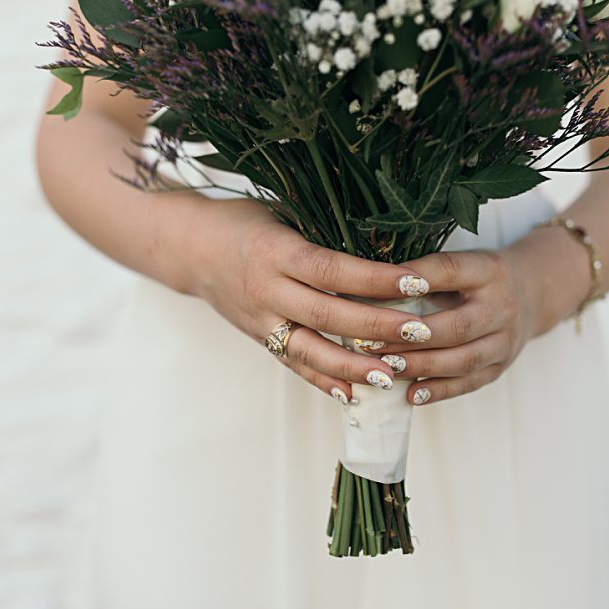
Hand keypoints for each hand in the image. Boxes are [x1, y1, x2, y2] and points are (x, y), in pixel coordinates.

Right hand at [179, 200, 432, 399]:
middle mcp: (266, 290)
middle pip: (327, 314)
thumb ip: (322, 232)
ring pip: (310, 349)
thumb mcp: (280, 213)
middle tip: (422, 331)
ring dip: (352, 366)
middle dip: (376, 326)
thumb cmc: (242, 222)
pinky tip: (353, 395)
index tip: (416, 282)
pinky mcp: (260, 339)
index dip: (375, 278)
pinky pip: (294, 365)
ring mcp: (261, 319)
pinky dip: (323, 381)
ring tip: (392, 376)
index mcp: (275, 251)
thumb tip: (385, 239)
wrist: (187, 248)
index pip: (332, 269)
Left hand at [374, 231, 583, 405]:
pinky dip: (438, 391)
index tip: (377, 286)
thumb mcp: (462, 263)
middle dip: (411, 336)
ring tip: (386, 368)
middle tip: (371, 341)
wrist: (532, 294)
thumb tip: (367, 283)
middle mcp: (502, 306)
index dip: (415, 278)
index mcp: (489, 270)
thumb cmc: (479, 278)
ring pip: (463, 360)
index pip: (450, 270)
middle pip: (458, 325)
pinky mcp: (500, 367)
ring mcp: (505, 341)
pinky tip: (411, 395)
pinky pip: (468, 383)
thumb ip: (425, 273)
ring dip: (422, 367)